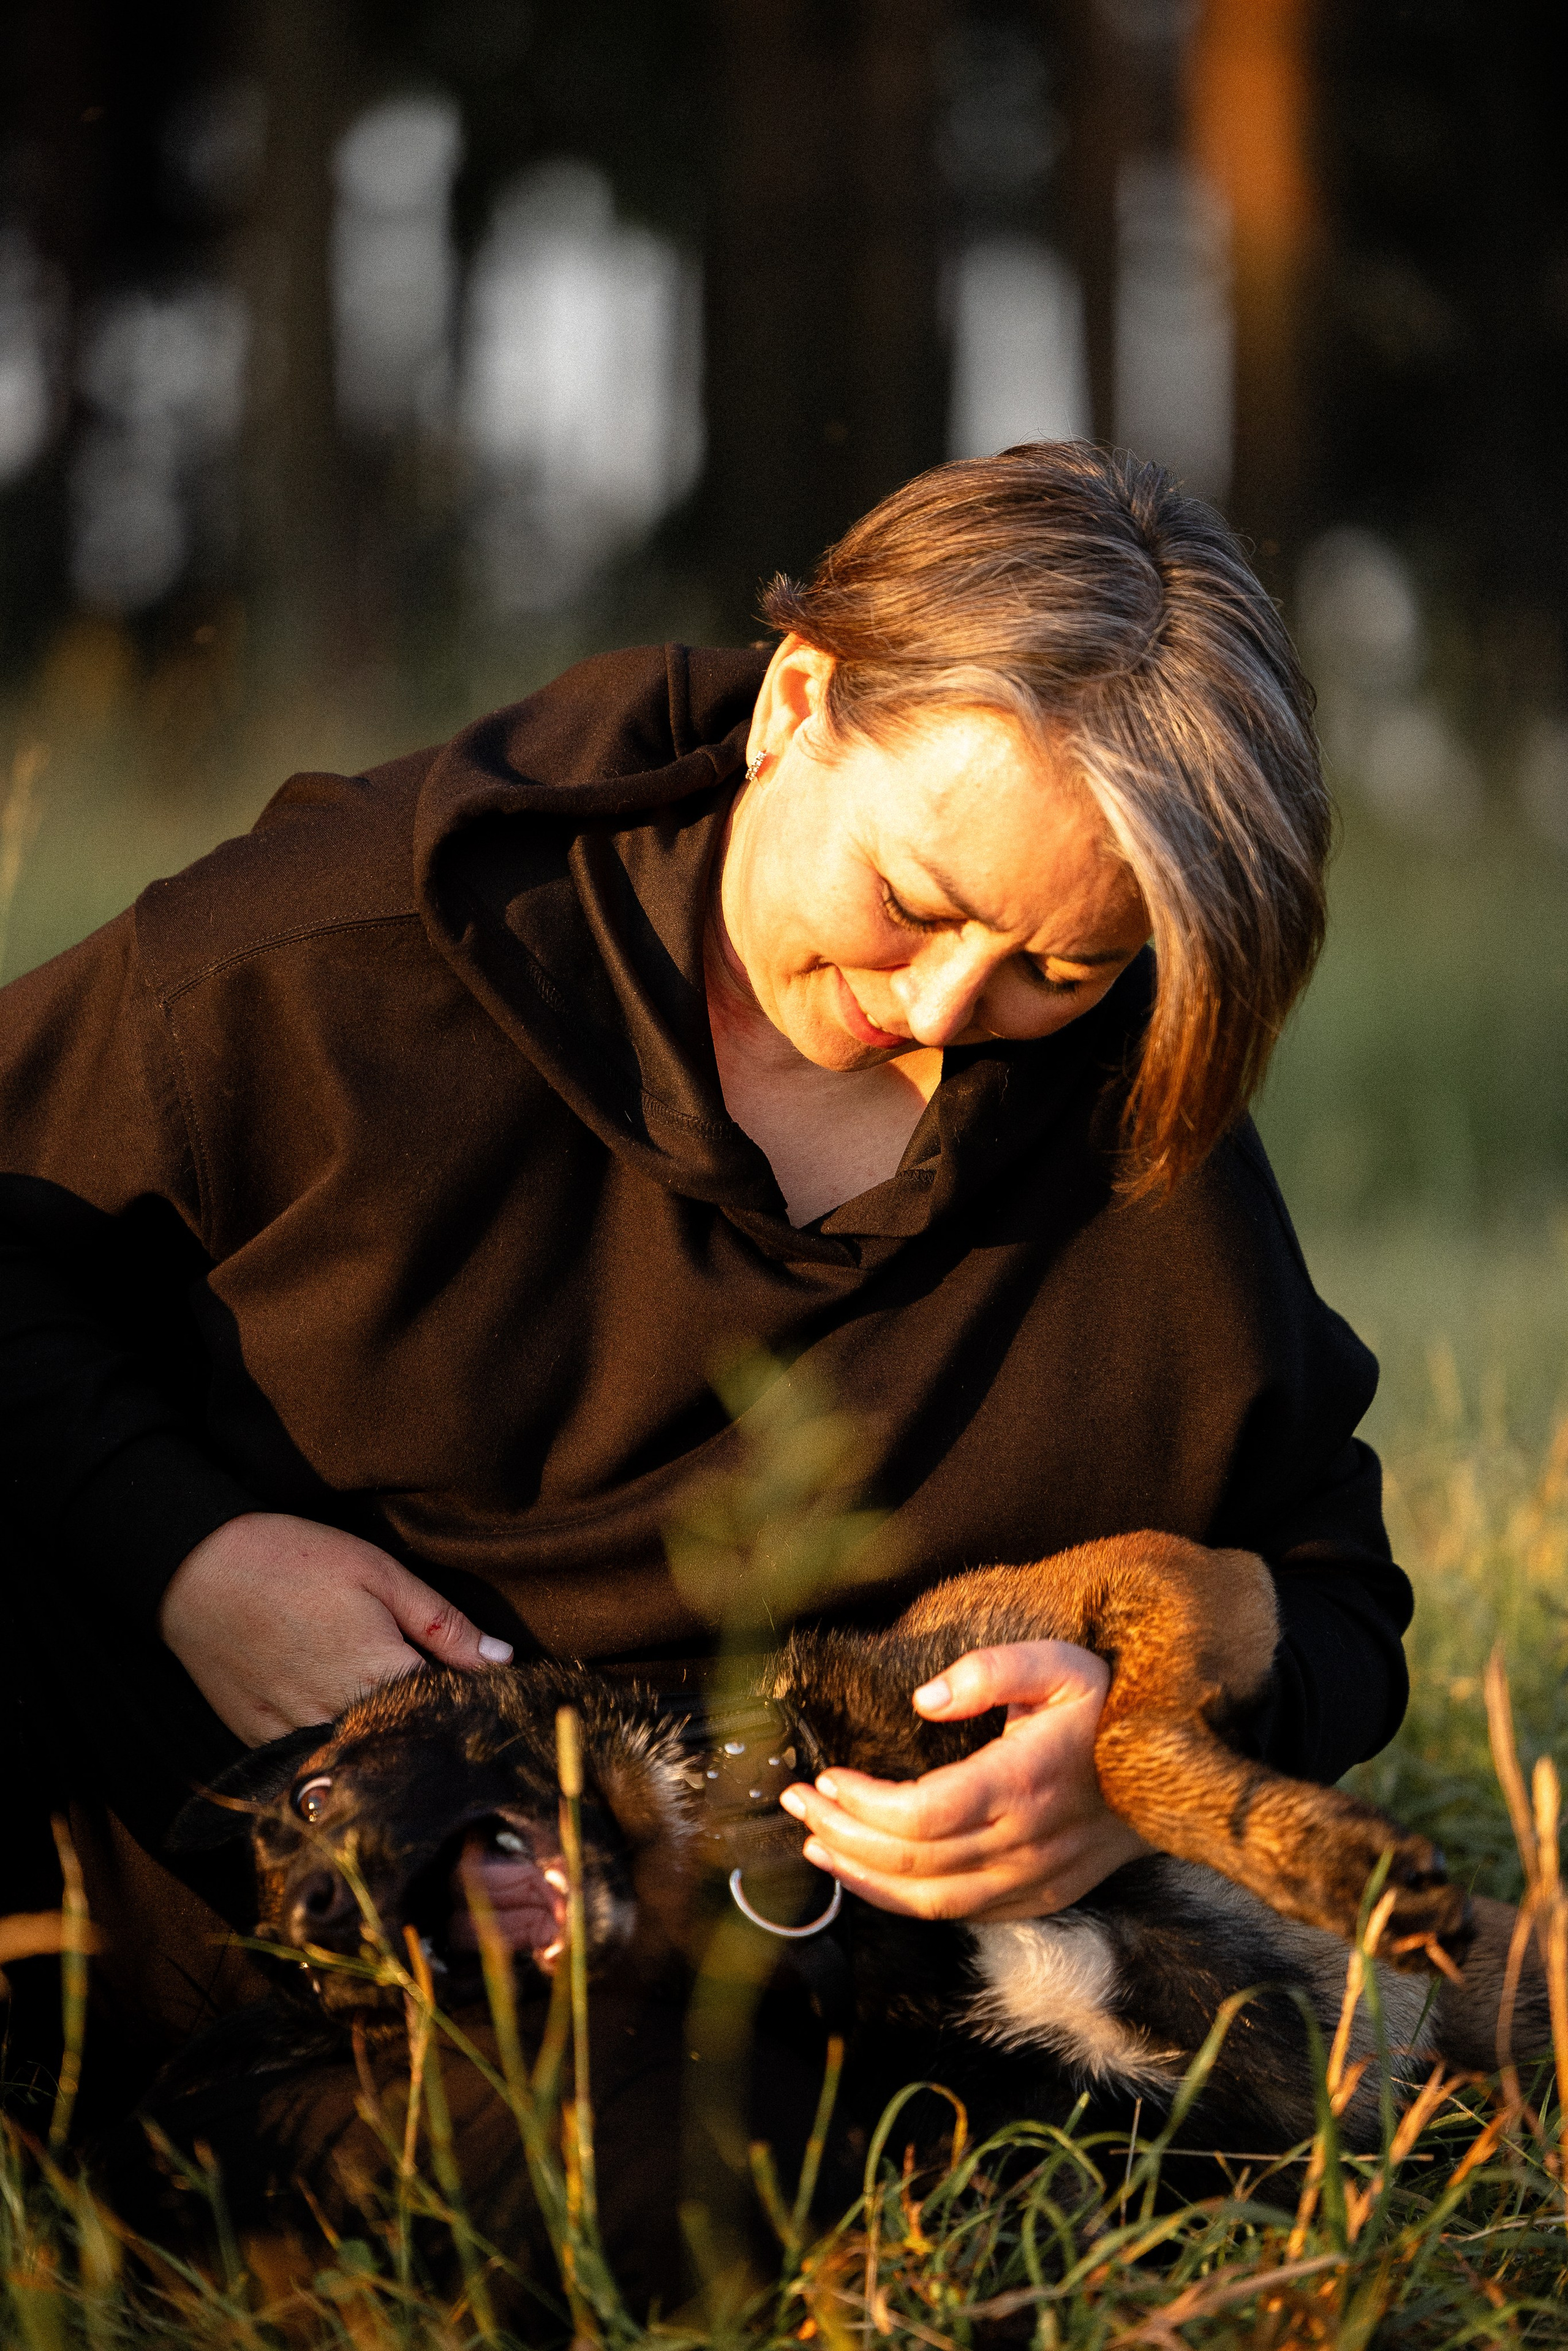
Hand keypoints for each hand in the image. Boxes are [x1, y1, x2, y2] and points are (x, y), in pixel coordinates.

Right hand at [158, 1512, 512, 1745]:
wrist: (195, 1570)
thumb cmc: (293, 1560)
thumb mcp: (379, 1573)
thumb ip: (443, 1623)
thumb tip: (502, 1661)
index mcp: (379, 1673)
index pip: (447, 1714)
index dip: (471, 1709)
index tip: (491, 1703)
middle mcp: (339, 1717)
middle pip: (405, 1744)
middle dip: (432, 1735)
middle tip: (448, 1714)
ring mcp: (295, 1736)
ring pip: (359, 1762)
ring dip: (384, 1748)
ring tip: (396, 1721)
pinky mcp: (260, 1742)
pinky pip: (311, 1764)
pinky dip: (335, 1754)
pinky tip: (346, 1731)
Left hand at [779, 1639, 1148, 1921]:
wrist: (1176, 1767)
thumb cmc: (1109, 1707)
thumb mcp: (1059, 1663)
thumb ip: (990, 1671)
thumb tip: (924, 1698)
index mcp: (1023, 1783)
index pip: (922, 1814)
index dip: (862, 1804)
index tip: (825, 1776)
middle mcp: (1025, 1843)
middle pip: (912, 1861)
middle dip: (843, 1834)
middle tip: (799, 1803)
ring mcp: (1034, 1879)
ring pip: (930, 1901)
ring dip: (863, 1877)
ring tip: (817, 1844)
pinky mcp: (1039, 1897)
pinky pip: (961, 1915)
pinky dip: (905, 1901)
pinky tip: (872, 1876)